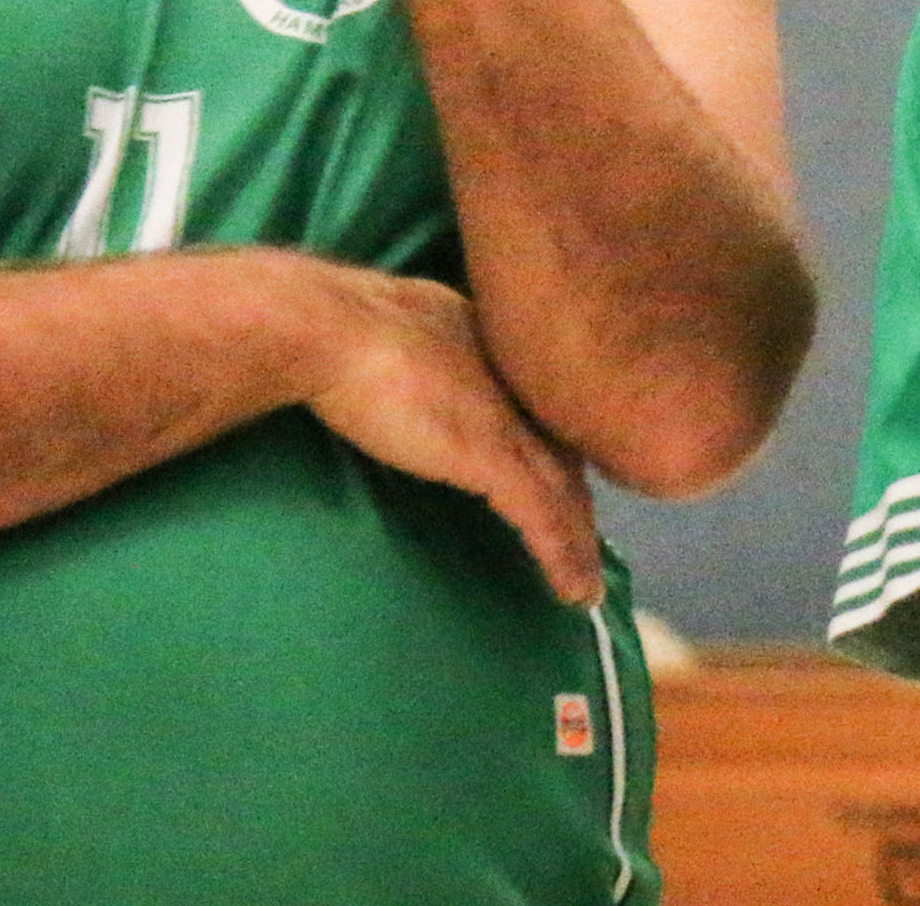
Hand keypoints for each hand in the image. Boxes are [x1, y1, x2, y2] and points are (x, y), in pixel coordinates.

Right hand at [308, 273, 604, 606]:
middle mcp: (516, 378)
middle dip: (577, 500)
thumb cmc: (341, 326)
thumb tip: (409, 360)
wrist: (331, 330)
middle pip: (564, 449)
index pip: (540, 405)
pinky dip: (562, 555)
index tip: (564, 481)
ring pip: (563, 489)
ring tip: (588, 588)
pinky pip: (541, 516)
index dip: (557, 444)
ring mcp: (508, 418)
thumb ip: (425, 348)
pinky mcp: (492, 455)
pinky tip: (575, 593)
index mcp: (495, 343)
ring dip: (580, 542)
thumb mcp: (402, 326)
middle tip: (585, 545)